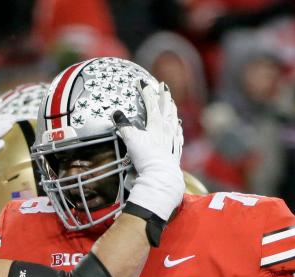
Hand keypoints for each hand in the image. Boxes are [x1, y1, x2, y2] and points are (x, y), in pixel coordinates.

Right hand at [113, 81, 184, 223]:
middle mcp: (166, 129)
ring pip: (174, 119)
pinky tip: (178, 127)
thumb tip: (115, 114)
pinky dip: (177, 128)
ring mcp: (173, 140)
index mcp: (156, 124)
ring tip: (172, 103)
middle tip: (163, 86)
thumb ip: (124, 126)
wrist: (160, 176)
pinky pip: (178, 135)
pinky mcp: (175, 151)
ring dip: (172, 109)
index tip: (141, 81)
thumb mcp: (131, 140)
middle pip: (166, 108)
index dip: (146, 91)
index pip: (151, 103)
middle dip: (164, 95)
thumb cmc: (146, 158)